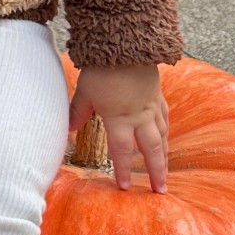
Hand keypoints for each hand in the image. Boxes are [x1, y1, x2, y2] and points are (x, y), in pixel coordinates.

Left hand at [70, 63, 169, 192]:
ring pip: (162, 137)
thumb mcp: (85, 92)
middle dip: (156, 172)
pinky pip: (165, 118)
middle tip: (160, 191)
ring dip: (164, 156)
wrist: (127, 43)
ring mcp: (151, 106)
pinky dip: (166, 132)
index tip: (125, 187)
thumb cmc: (102, 68)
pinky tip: (166, 138)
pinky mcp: (158, 95)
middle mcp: (139, 117)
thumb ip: (78, 113)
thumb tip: (67, 130)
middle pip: (150, 150)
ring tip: (166, 173)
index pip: (122, 151)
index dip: (124, 170)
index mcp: (119, 119)